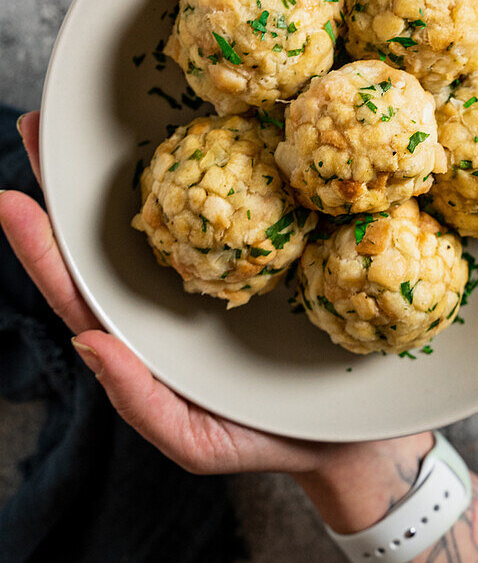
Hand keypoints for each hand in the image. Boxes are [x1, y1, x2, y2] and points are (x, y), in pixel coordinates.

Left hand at [0, 112, 429, 513]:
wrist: (358, 429)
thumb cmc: (275, 441)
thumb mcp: (200, 442)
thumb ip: (142, 405)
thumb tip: (87, 340)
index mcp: (145, 337)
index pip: (80, 290)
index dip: (42, 247)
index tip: (10, 199)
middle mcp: (168, 297)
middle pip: (104, 237)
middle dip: (65, 183)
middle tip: (40, 127)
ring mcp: (211, 269)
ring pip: (157, 211)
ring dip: (116, 164)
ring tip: (79, 120)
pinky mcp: (258, 250)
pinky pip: (223, 206)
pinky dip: (200, 167)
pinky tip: (186, 131)